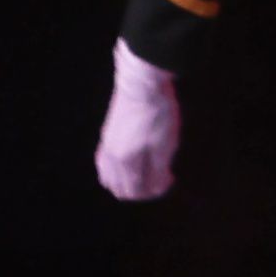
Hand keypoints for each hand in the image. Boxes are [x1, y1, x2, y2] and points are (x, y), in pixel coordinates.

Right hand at [93, 43, 177, 203]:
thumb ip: (158, 170)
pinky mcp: (106, 135)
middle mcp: (110, 157)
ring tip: (149, 171)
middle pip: (120, 188)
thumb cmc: (157, 115)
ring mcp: (105, 145)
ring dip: (128, 181)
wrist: (142, 84)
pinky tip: (134, 161)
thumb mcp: (165, 145)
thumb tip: (156, 187)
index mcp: (125, 162)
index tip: (170, 180)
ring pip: (109, 177)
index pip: (135, 191)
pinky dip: (119, 169)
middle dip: (141, 190)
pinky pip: (106, 163)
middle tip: (161, 179)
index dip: (154, 192)